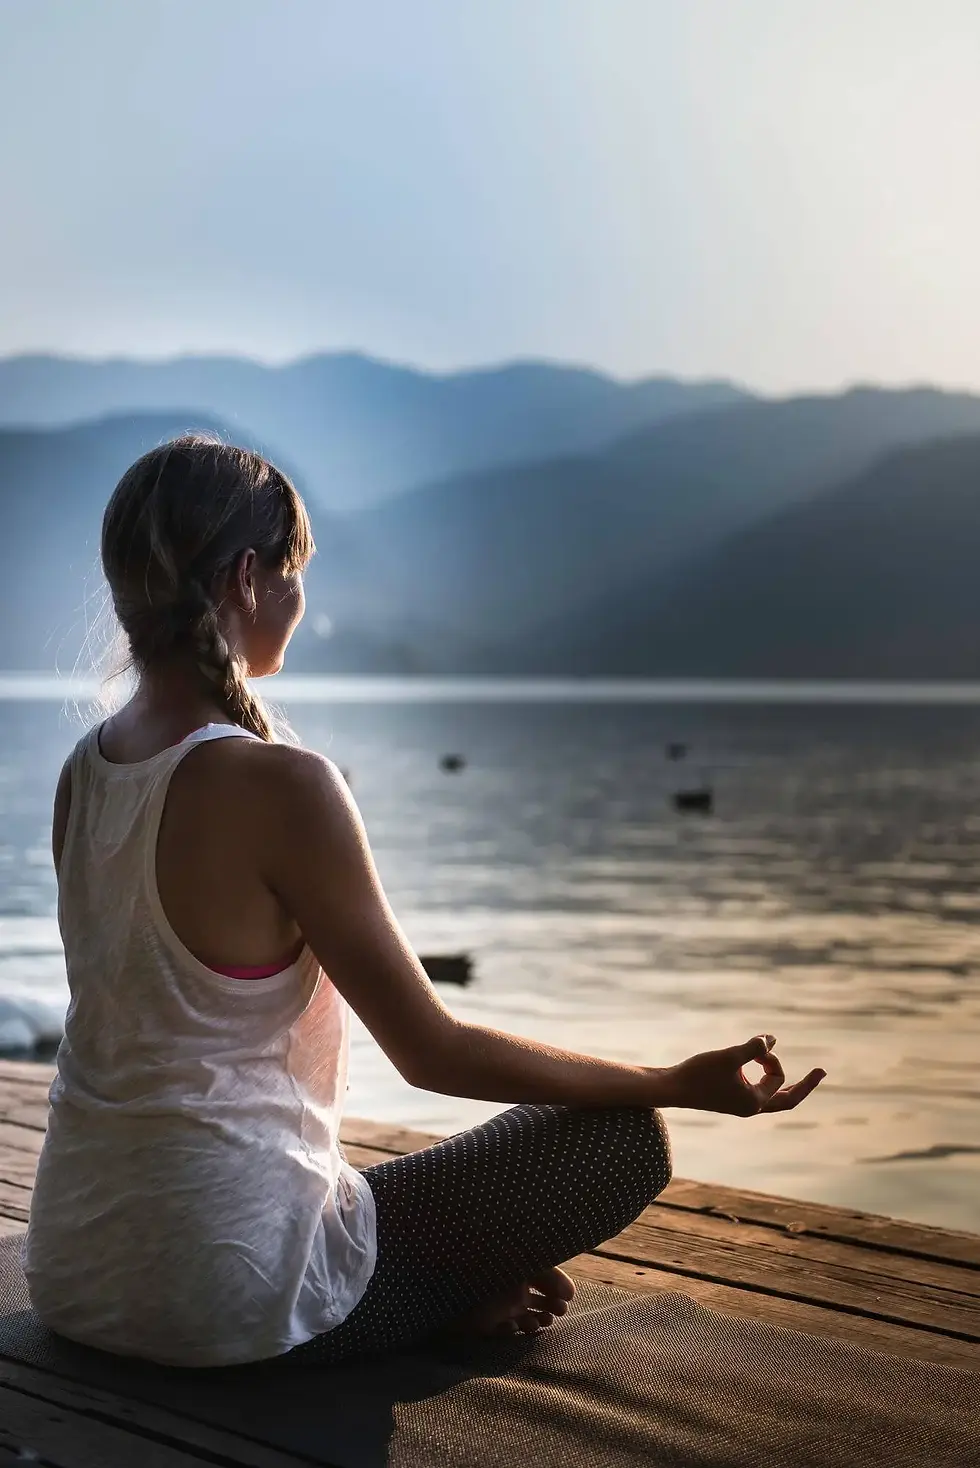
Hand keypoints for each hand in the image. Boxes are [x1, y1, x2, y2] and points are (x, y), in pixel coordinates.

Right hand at [664, 1034, 825, 1116]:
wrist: (671, 1088)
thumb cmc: (699, 1073)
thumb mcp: (729, 1057)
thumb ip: (752, 1047)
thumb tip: (772, 1039)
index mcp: (754, 1103)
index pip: (778, 1079)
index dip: (772, 1059)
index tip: (757, 1046)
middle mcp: (750, 1107)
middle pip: (787, 1100)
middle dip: (805, 1085)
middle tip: (822, 1072)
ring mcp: (739, 1104)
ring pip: (772, 1097)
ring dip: (782, 1080)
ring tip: (795, 1072)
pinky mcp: (729, 1098)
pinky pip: (758, 1092)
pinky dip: (765, 1079)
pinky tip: (759, 1068)